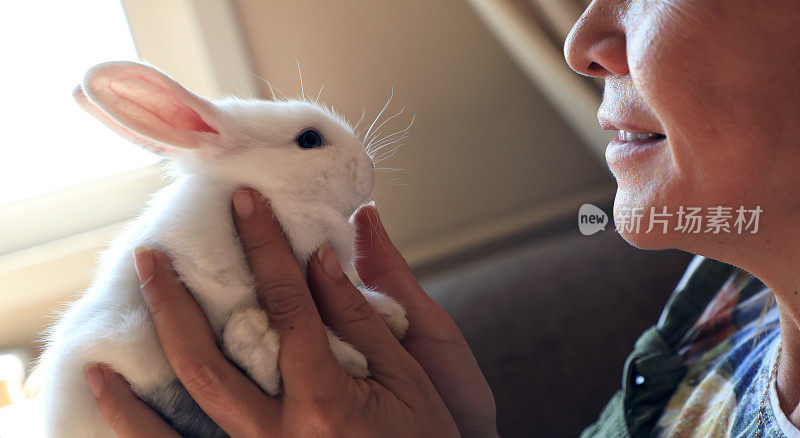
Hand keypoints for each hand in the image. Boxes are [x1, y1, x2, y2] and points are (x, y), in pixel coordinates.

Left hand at [84, 188, 495, 436]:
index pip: (286, 309)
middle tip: (152, 255)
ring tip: (126, 309)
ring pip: (183, 403)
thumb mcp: (406, 375)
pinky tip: (108, 386)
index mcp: (326, 400)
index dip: (265, 248)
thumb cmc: (422, 436)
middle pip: (208, 358)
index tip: (245, 203)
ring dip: (148, 350)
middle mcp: (281, 432)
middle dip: (174, 301)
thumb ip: (359, 319)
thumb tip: (320, 260)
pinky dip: (136, 420)